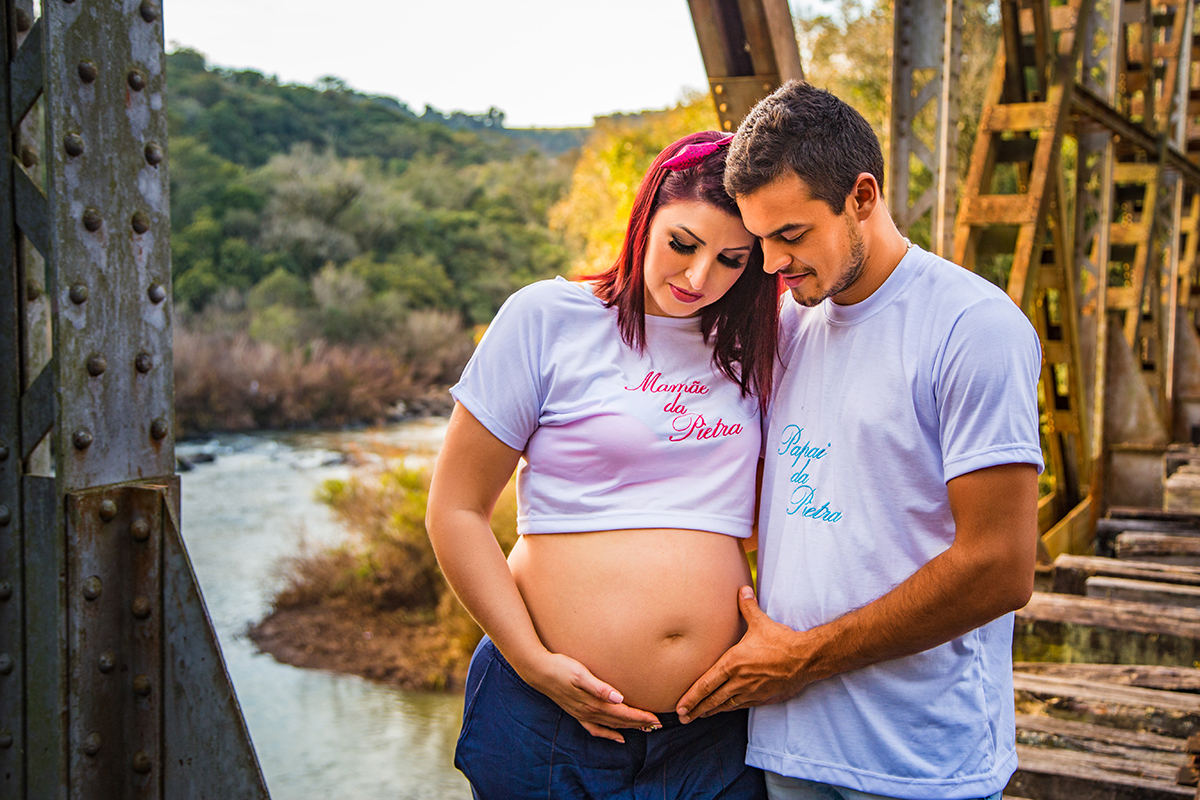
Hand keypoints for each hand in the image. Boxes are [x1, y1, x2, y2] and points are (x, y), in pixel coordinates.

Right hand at [525, 651, 660, 742]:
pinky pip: (596, 729)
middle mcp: (590, 712)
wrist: (539, 672)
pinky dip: (609, 734)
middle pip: (620, 721)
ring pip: (611, 725)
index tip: (657, 719)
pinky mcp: (577, 713)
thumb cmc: (561, 668)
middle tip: (658, 725)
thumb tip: (619, 698)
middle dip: (640, 724)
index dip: (641, 717)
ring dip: (628, 728)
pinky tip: (618, 737)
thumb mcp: (580, 674)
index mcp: (594, 702)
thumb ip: (599, 687)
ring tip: (644, 729)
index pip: (623, 712)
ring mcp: (583, 714)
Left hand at [676, 586, 808, 722]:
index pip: (706, 684)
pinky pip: (742, 705)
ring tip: (699, 715)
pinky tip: (725, 709)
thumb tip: (742, 589)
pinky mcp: (763, 697)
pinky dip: (730, 708)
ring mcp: (751, 691)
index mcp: (733, 663)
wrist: (805, 659)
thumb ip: (747, 607)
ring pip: (726, 705)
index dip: (691, 697)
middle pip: (712, 699)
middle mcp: (739, 680)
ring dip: (711, 711)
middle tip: (682, 717)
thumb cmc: (781, 641)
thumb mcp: (760, 623)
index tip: (679, 706)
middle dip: (696, 709)